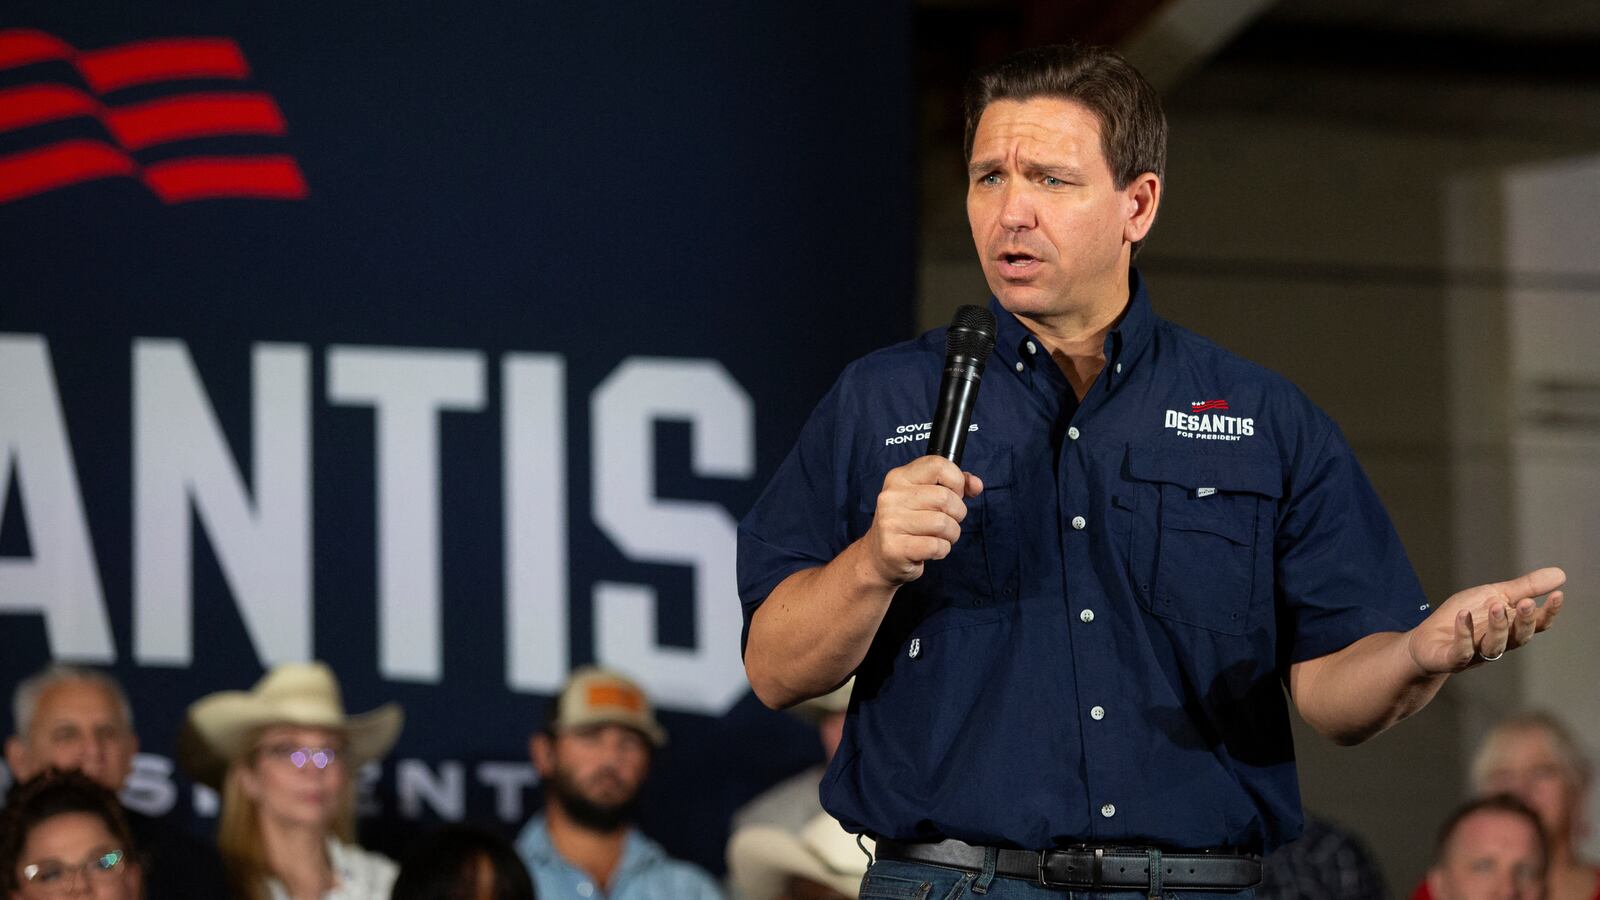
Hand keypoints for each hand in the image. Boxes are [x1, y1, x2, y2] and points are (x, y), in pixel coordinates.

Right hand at [861, 456, 982, 585]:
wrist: (878, 557)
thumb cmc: (908, 524)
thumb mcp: (926, 496)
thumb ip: (954, 486)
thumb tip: (976, 484)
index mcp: (899, 477)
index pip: (938, 465)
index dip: (956, 481)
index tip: (954, 494)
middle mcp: (892, 496)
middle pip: (945, 497)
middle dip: (957, 514)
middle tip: (947, 521)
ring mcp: (890, 522)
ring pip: (943, 523)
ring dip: (951, 534)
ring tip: (939, 536)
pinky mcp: (895, 548)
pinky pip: (936, 546)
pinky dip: (942, 550)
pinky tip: (930, 549)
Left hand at [1406, 567, 1565, 675]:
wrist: (1427, 640)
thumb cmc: (1465, 616)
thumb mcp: (1494, 595)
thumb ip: (1525, 588)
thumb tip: (1561, 574)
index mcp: (1511, 628)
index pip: (1537, 624)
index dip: (1548, 612)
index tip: (1558, 595)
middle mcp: (1499, 643)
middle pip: (1519, 637)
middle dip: (1524, 622)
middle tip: (1526, 603)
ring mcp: (1476, 653)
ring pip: (1495, 646)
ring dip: (1498, 627)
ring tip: (1496, 605)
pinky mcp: (1452, 659)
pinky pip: (1461, 651)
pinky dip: (1463, 634)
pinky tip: (1463, 615)